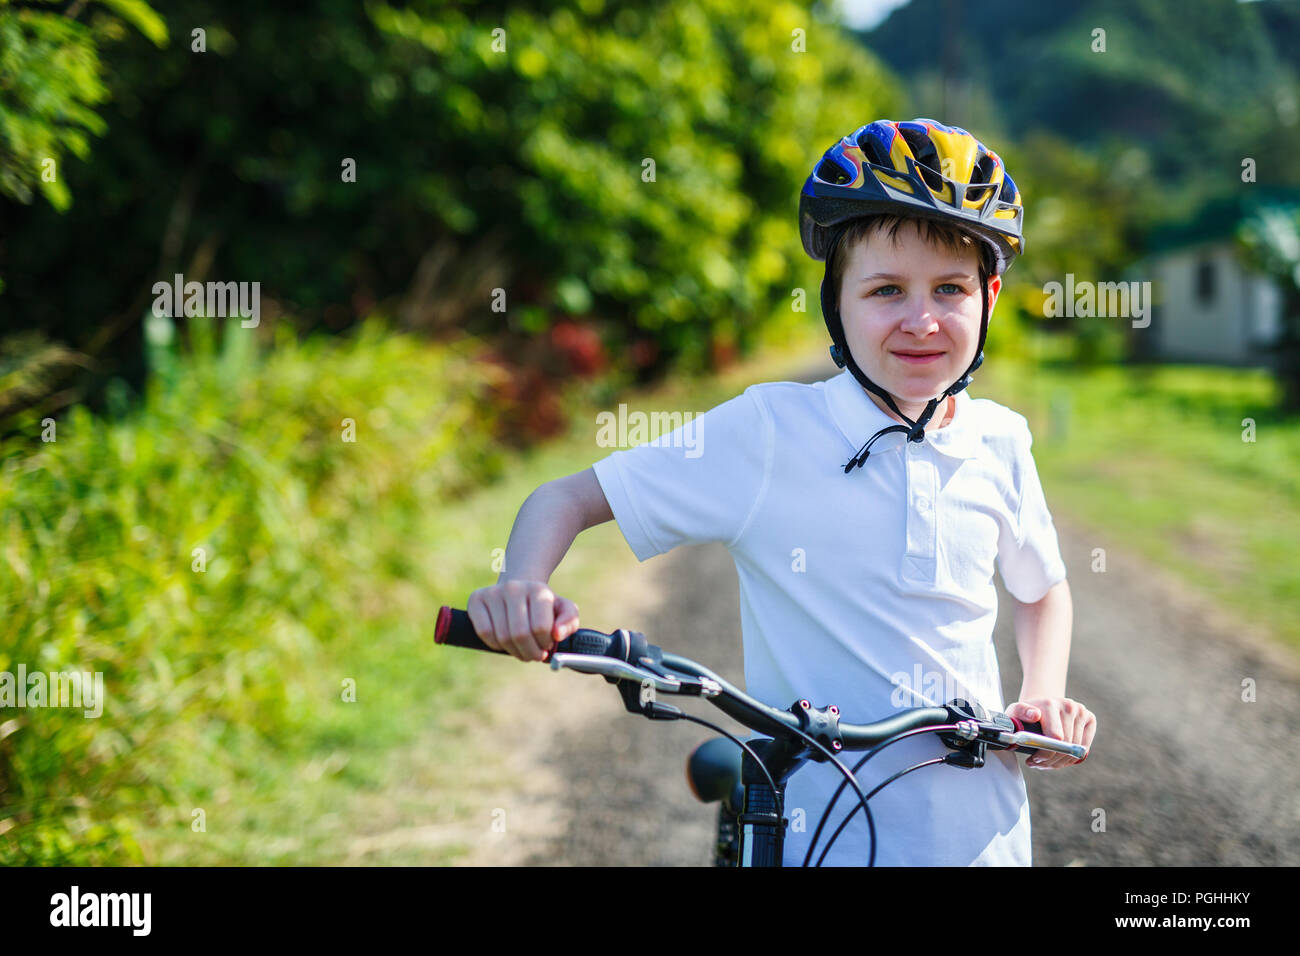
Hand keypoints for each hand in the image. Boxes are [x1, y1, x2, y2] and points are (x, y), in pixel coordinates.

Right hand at [466, 580, 580, 661]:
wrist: (518, 591)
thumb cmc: (543, 606)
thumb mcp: (564, 610)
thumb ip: (569, 621)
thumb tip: (557, 635)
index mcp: (538, 590)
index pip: (540, 627)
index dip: (544, 644)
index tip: (547, 645)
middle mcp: (514, 588)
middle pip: (520, 634)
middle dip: (530, 652)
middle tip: (534, 655)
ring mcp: (493, 592)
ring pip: (502, 637)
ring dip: (514, 651)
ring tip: (522, 649)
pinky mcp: (476, 599)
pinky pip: (484, 633)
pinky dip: (495, 645)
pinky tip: (504, 642)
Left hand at [1005, 697, 1095, 769]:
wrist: (1042, 705)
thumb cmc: (1027, 713)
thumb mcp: (1016, 712)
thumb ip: (1020, 712)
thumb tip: (1035, 714)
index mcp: (1050, 704)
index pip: (1055, 737)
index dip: (1045, 753)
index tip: (1034, 759)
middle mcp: (1068, 706)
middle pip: (1066, 746)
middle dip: (1050, 760)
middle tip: (1037, 764)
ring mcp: (1081, 712)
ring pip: (1075, 750)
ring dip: (1059, 762)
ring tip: (1045, 762)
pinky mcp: (1090, 719)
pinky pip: (1084, 749)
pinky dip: (1071, 759)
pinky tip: (1058, 758)